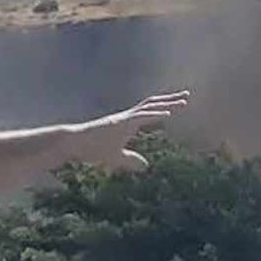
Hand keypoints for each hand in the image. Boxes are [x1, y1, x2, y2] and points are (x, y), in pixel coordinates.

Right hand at [62, 93, 189, 172]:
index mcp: (128, 122)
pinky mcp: (119, 123)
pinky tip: (167, 114)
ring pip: (149, 107)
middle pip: (153, 104)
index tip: (180, 103)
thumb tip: (146, 166)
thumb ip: (130, 160)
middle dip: (170, 99)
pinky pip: (140, 117)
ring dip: (167, 104)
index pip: (150, 111)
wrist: (73, 144)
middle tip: (187, 95)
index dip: (165, 106)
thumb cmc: (91, 149)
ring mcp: (124, 118)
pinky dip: (154, 114)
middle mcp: (128, 116)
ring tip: (183, 101)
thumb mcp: (116, 158)